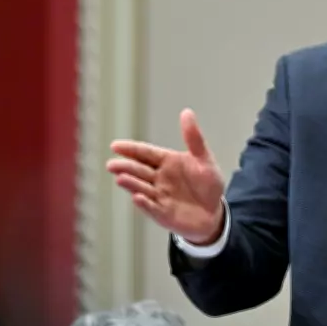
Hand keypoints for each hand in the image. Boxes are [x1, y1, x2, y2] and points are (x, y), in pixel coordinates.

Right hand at [106, 108, 225, 243]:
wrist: (214, 212)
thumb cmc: (207, 183)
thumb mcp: (204, 158)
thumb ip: (194, 138)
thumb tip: (187, 112)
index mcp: (167, 162)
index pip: (146, 153)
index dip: (131, 149)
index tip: (115, 145)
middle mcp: (159, 178)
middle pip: (139, 170)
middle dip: (126, 167)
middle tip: (112, 164)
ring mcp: (159, 196)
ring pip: (142, 188)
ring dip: (131, 184)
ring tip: (120, 178)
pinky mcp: (163, 213)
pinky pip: (153, 208)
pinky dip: (145, 203)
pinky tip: (138, 198)